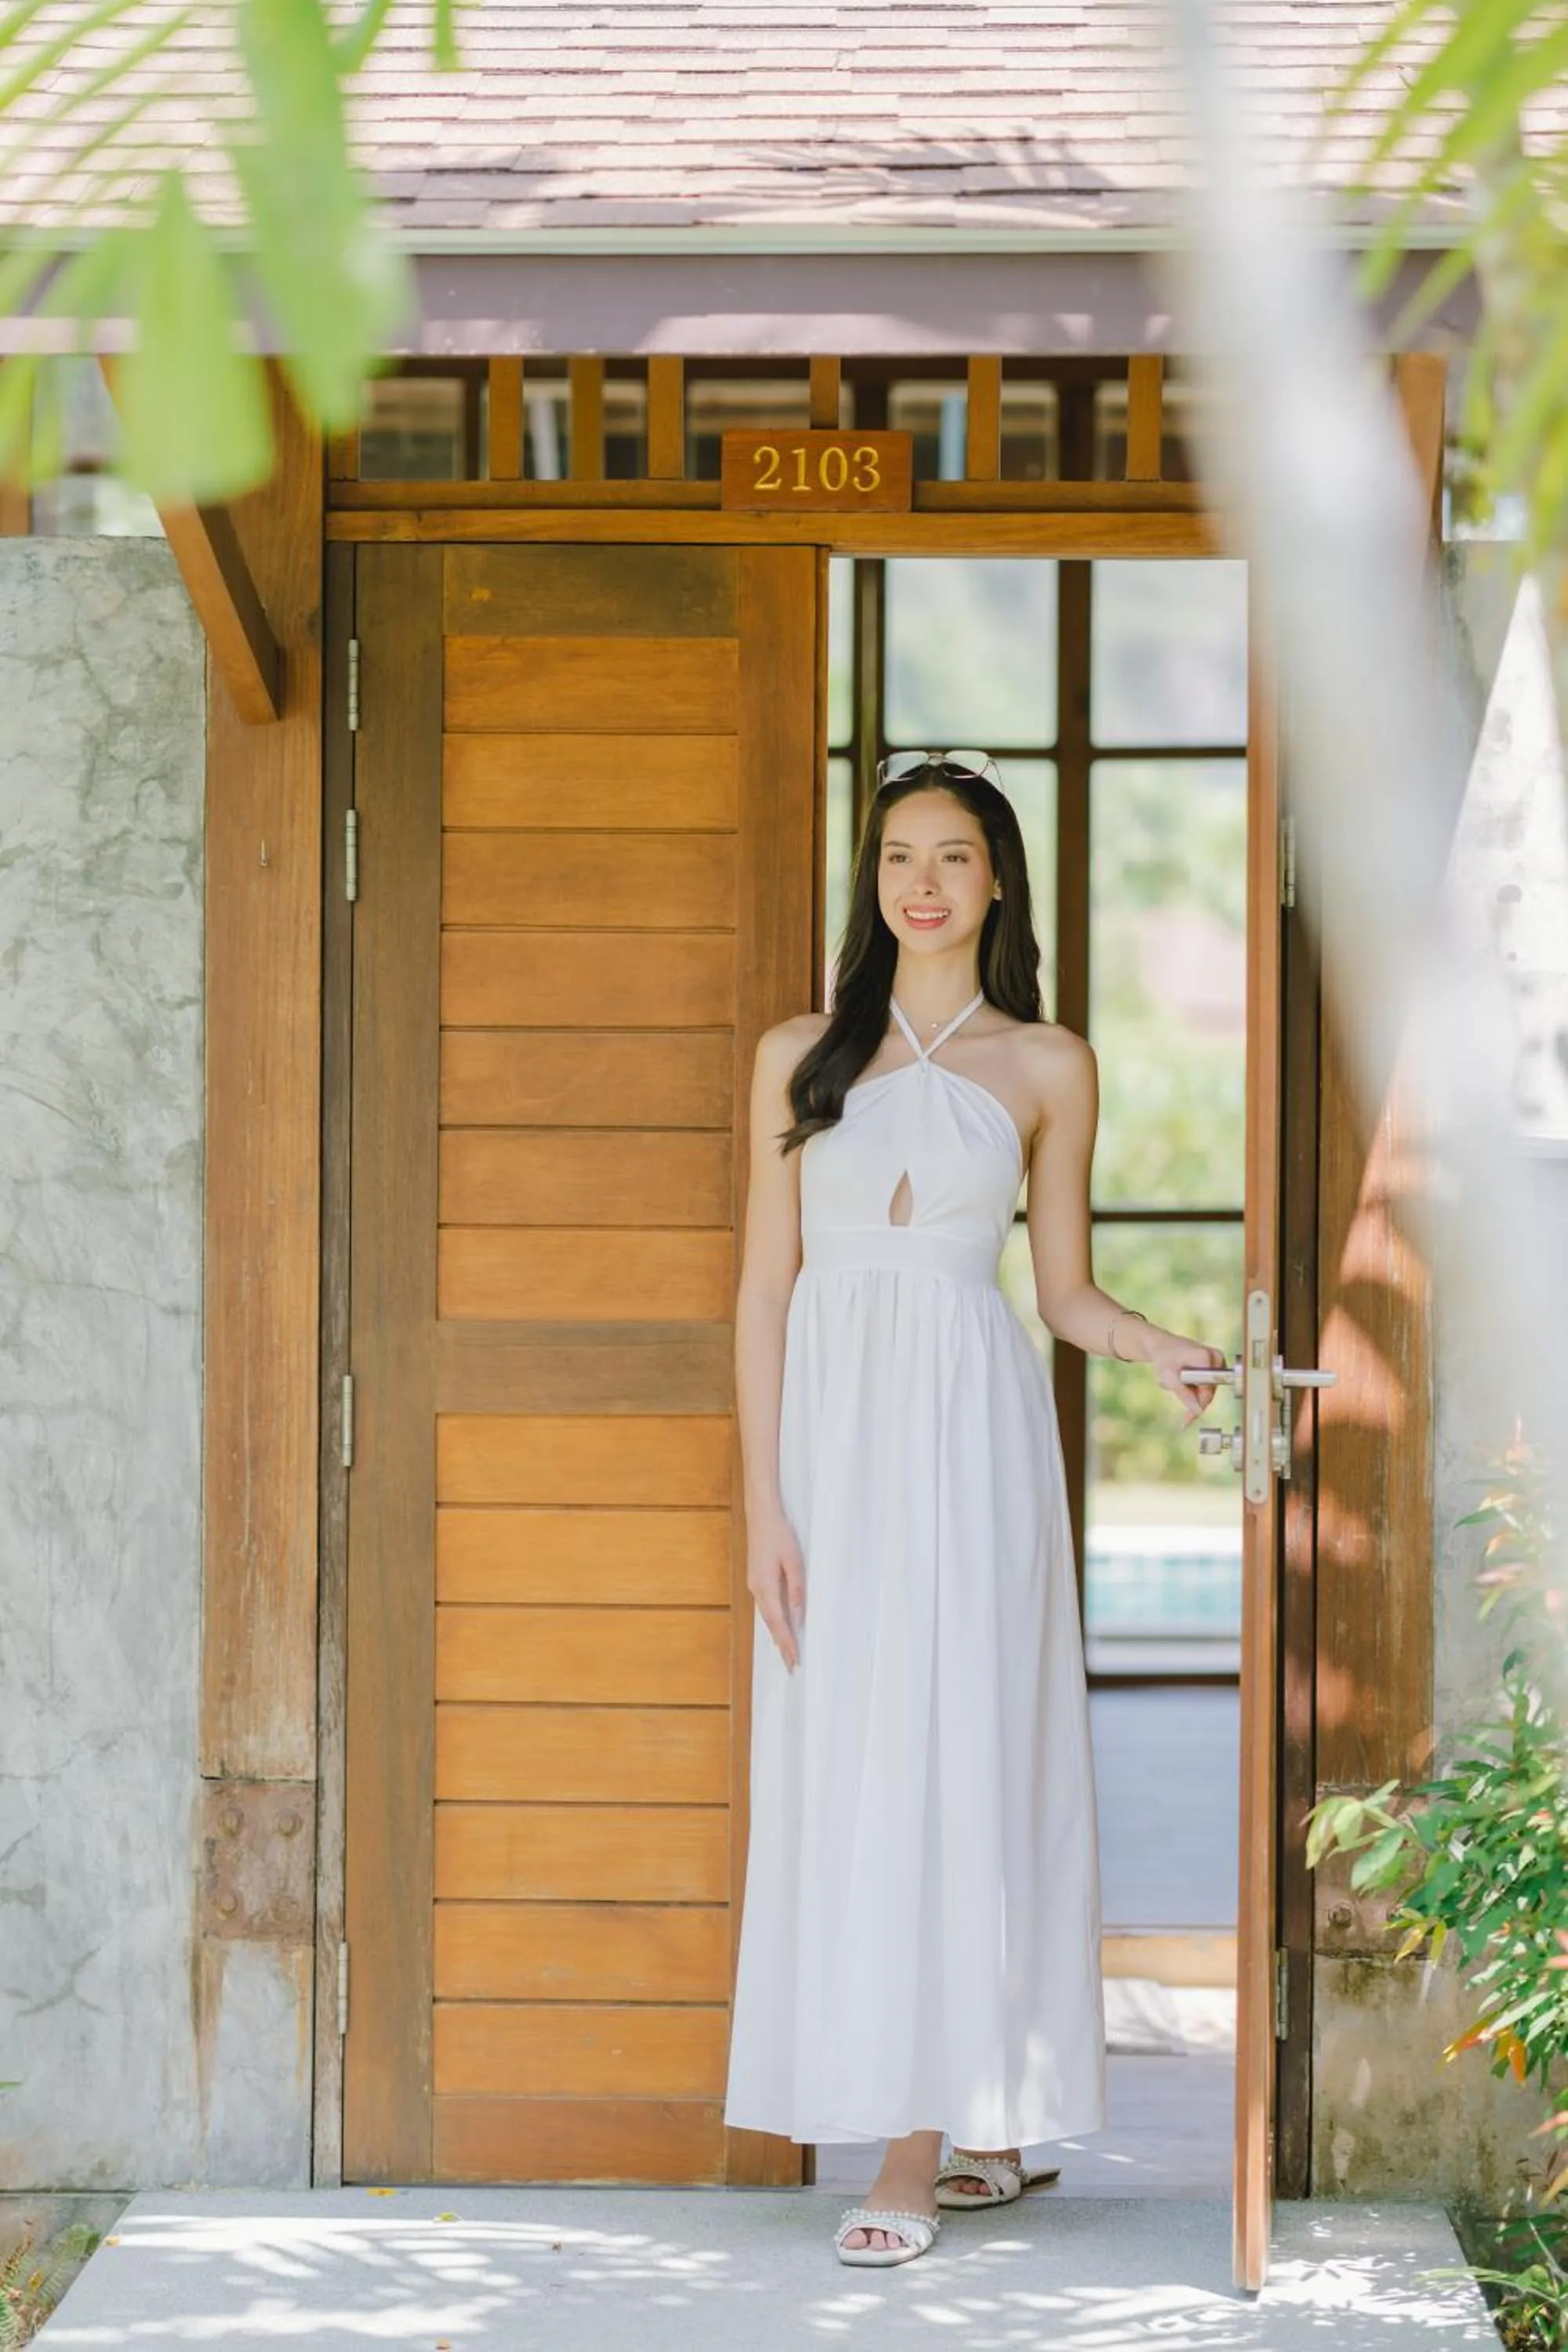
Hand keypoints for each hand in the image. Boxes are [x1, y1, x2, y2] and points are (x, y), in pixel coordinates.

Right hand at [747, 1507, 806, 1671]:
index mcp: (765, 1586)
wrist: (761, 1515)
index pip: (778, 1622)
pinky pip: (765, 1607)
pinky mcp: (756, 1579)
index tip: (794, 1660)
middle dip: (781, 1645)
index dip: (787, 1642)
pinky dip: (773, 1621)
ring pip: (767, 1616)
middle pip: (770, 1623)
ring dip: (777, 1634)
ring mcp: (754, 1585)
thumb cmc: (780, 1535)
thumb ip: (797, 1589)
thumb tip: (799, 1615)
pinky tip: (780, 1626)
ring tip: (787, 1652)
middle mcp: (757, 1589)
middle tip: (791, 1666)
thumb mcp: (794, 1561)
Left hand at [1145, 1328, 1228, 1424]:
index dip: (1198, 1404)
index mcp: (1205, 1356)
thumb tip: (1199, 1411)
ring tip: (1175, 1388)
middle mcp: (1216, 1357)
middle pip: (1210, 1390)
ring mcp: (1218, 1361)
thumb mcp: (1168, 1377)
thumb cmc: (1164, 1358)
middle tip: (1184, 1420)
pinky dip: (1196, 1390)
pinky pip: (1208, 1385)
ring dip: (1194, 1395)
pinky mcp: (1216, 1366)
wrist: (1162, 1345)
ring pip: (1210, 1389)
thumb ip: (1184, 1394)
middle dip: (1196, 1402)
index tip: (1187, 1420)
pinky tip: (1182, 1385)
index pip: (1208, 1388)